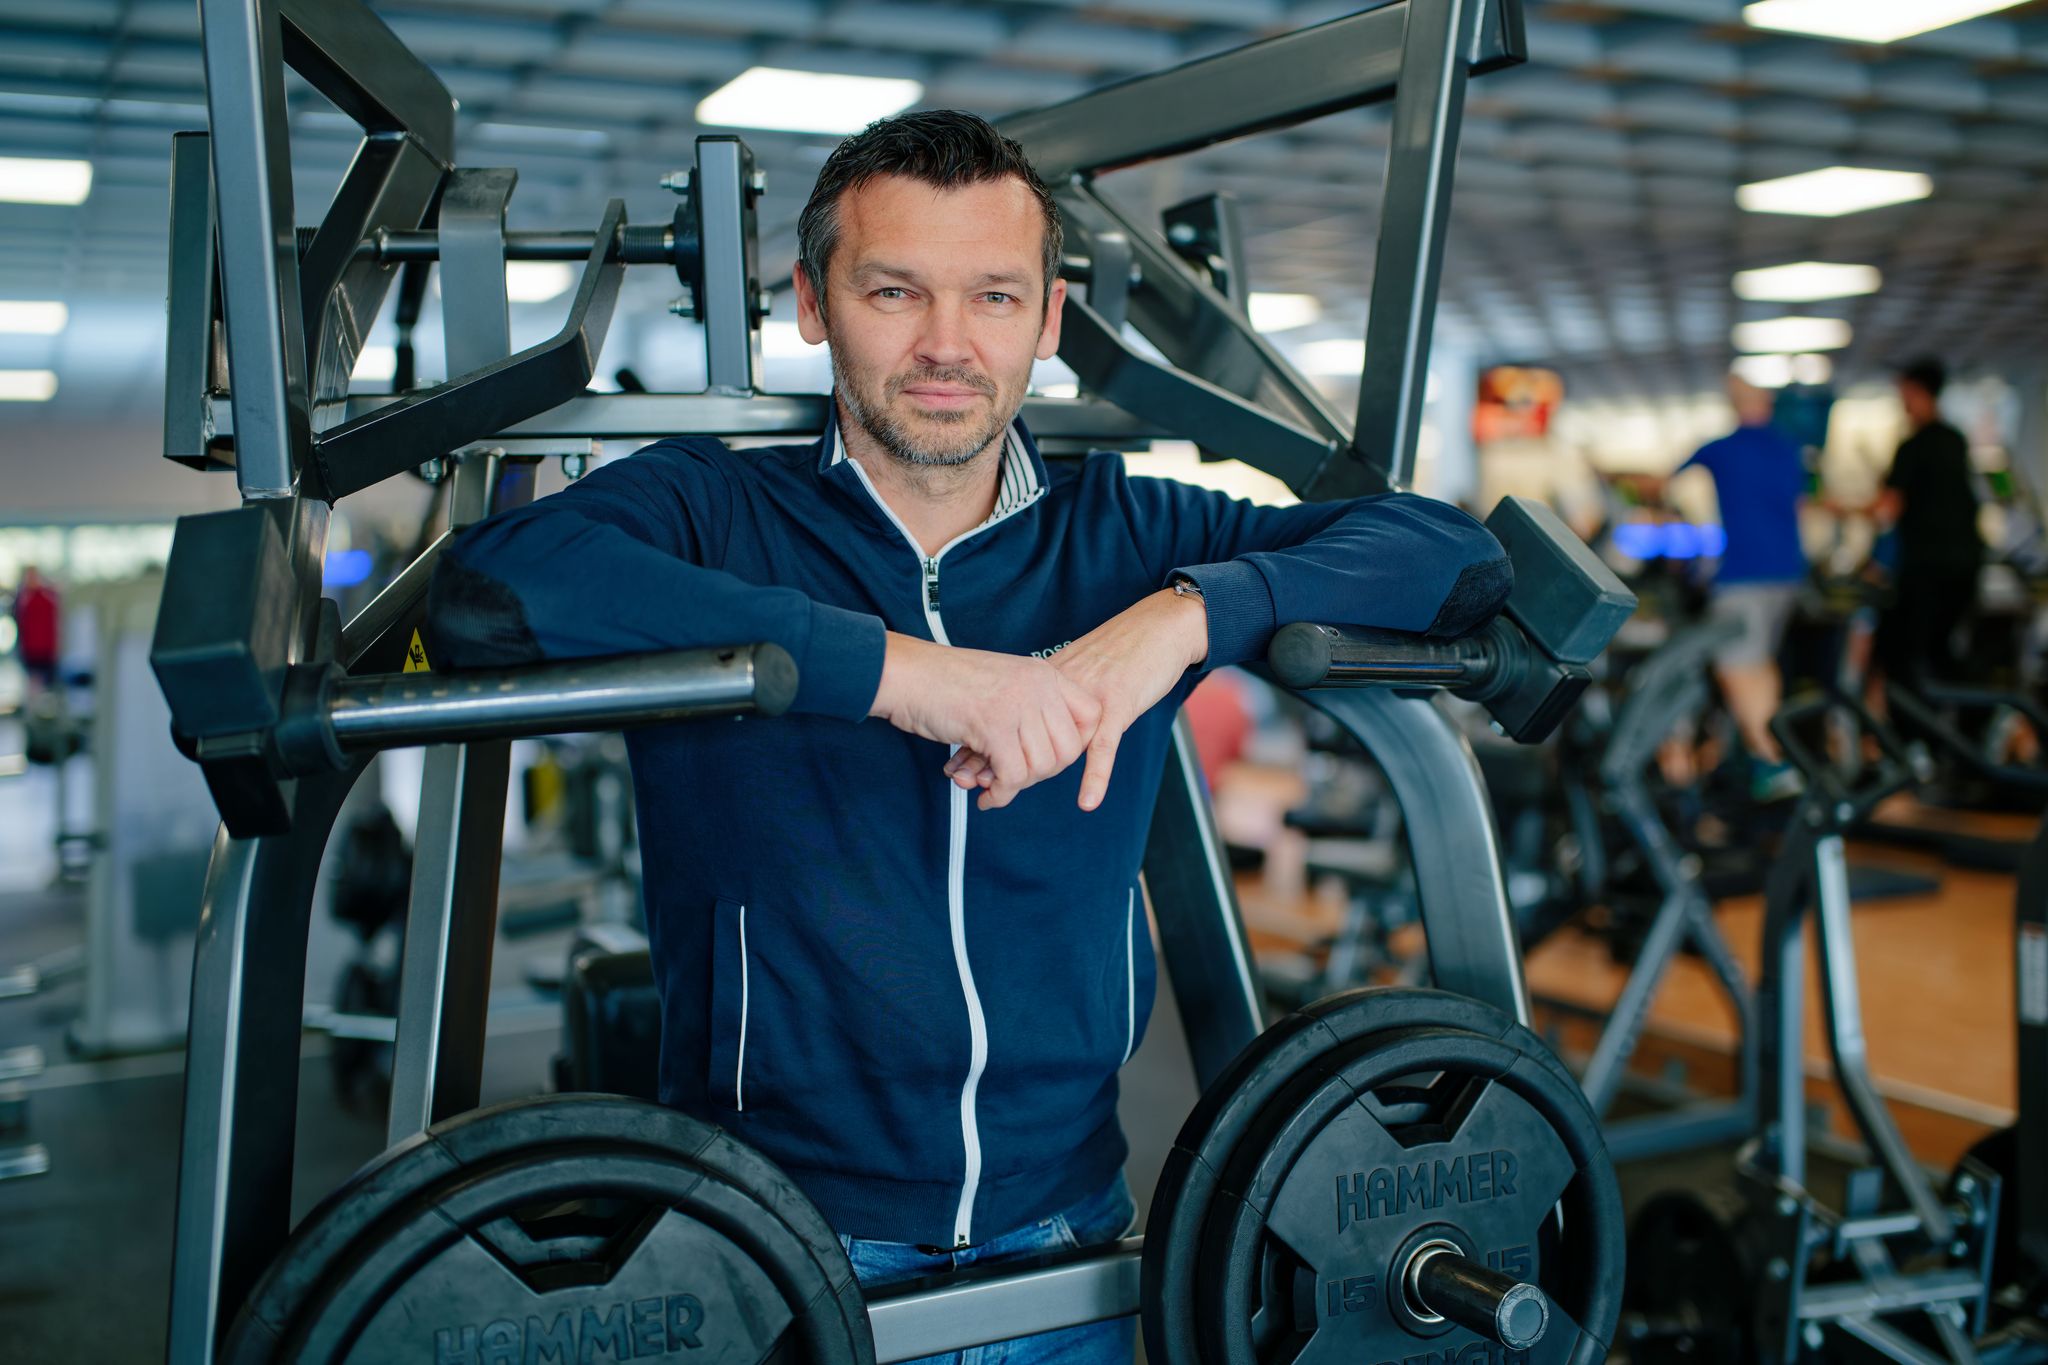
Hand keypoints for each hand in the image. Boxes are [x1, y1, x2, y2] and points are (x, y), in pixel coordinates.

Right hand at [869, 633, 1101, 809]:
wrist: (908, 675)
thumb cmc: (946, 684)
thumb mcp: (1004, 683)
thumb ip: (1031, 708)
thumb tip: (1052, 753)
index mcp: (1043, 674)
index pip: (1091, 715)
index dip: (1077, 745)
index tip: (1050, 757)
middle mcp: (1037, 686)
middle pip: (1069, 750)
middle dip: (1042, 774)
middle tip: (1015, 777)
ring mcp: (1018, 705)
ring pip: (1042, 766)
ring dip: (1017, 785)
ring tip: (994, 784)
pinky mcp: (994, 727)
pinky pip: (1013, 776)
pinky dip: (1001, 794)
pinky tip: (987, 796)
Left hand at [946, 588, 1207, 811]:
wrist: (1157, 628)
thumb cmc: (1120, 654)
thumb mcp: (1073, 676)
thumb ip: (1050, 700)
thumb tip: (1025, 726)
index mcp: (1048, 682)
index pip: (1006, 717)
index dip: (982, 743)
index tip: (957, 764)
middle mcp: (1062, 690)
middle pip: (1022, 729)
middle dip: (990, 760)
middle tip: (969, 784)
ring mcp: (1089, 700)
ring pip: (1054, 743)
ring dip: (1026, 772)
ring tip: (1002, 794)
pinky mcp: (1119, 706)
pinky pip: (1105, 746)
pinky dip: (1096, 774)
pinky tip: (1088, 799)